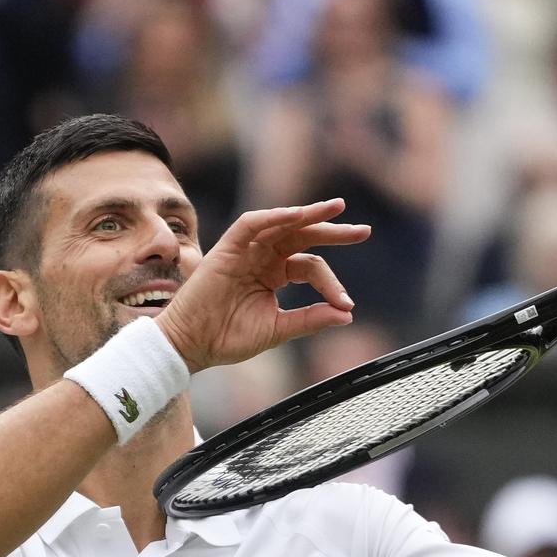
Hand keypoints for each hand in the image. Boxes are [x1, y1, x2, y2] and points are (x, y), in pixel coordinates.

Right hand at [156, 199, 370, 371]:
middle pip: (302, 236)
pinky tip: (299, 214)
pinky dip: (275, 216)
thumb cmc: (228, 338)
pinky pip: (252, 223)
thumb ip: (311, 318)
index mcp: (274, 275)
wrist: (192, 346)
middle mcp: (262, 258)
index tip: (347, 304)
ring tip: (338, 210)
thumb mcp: (279, 328)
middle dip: (333, 232)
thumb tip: (347, 314)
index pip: (311, 267)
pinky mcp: (227, 248)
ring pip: (282, 223)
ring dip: (310, 214)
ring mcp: (245, 251)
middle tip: (363, 231)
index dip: (332, 283)